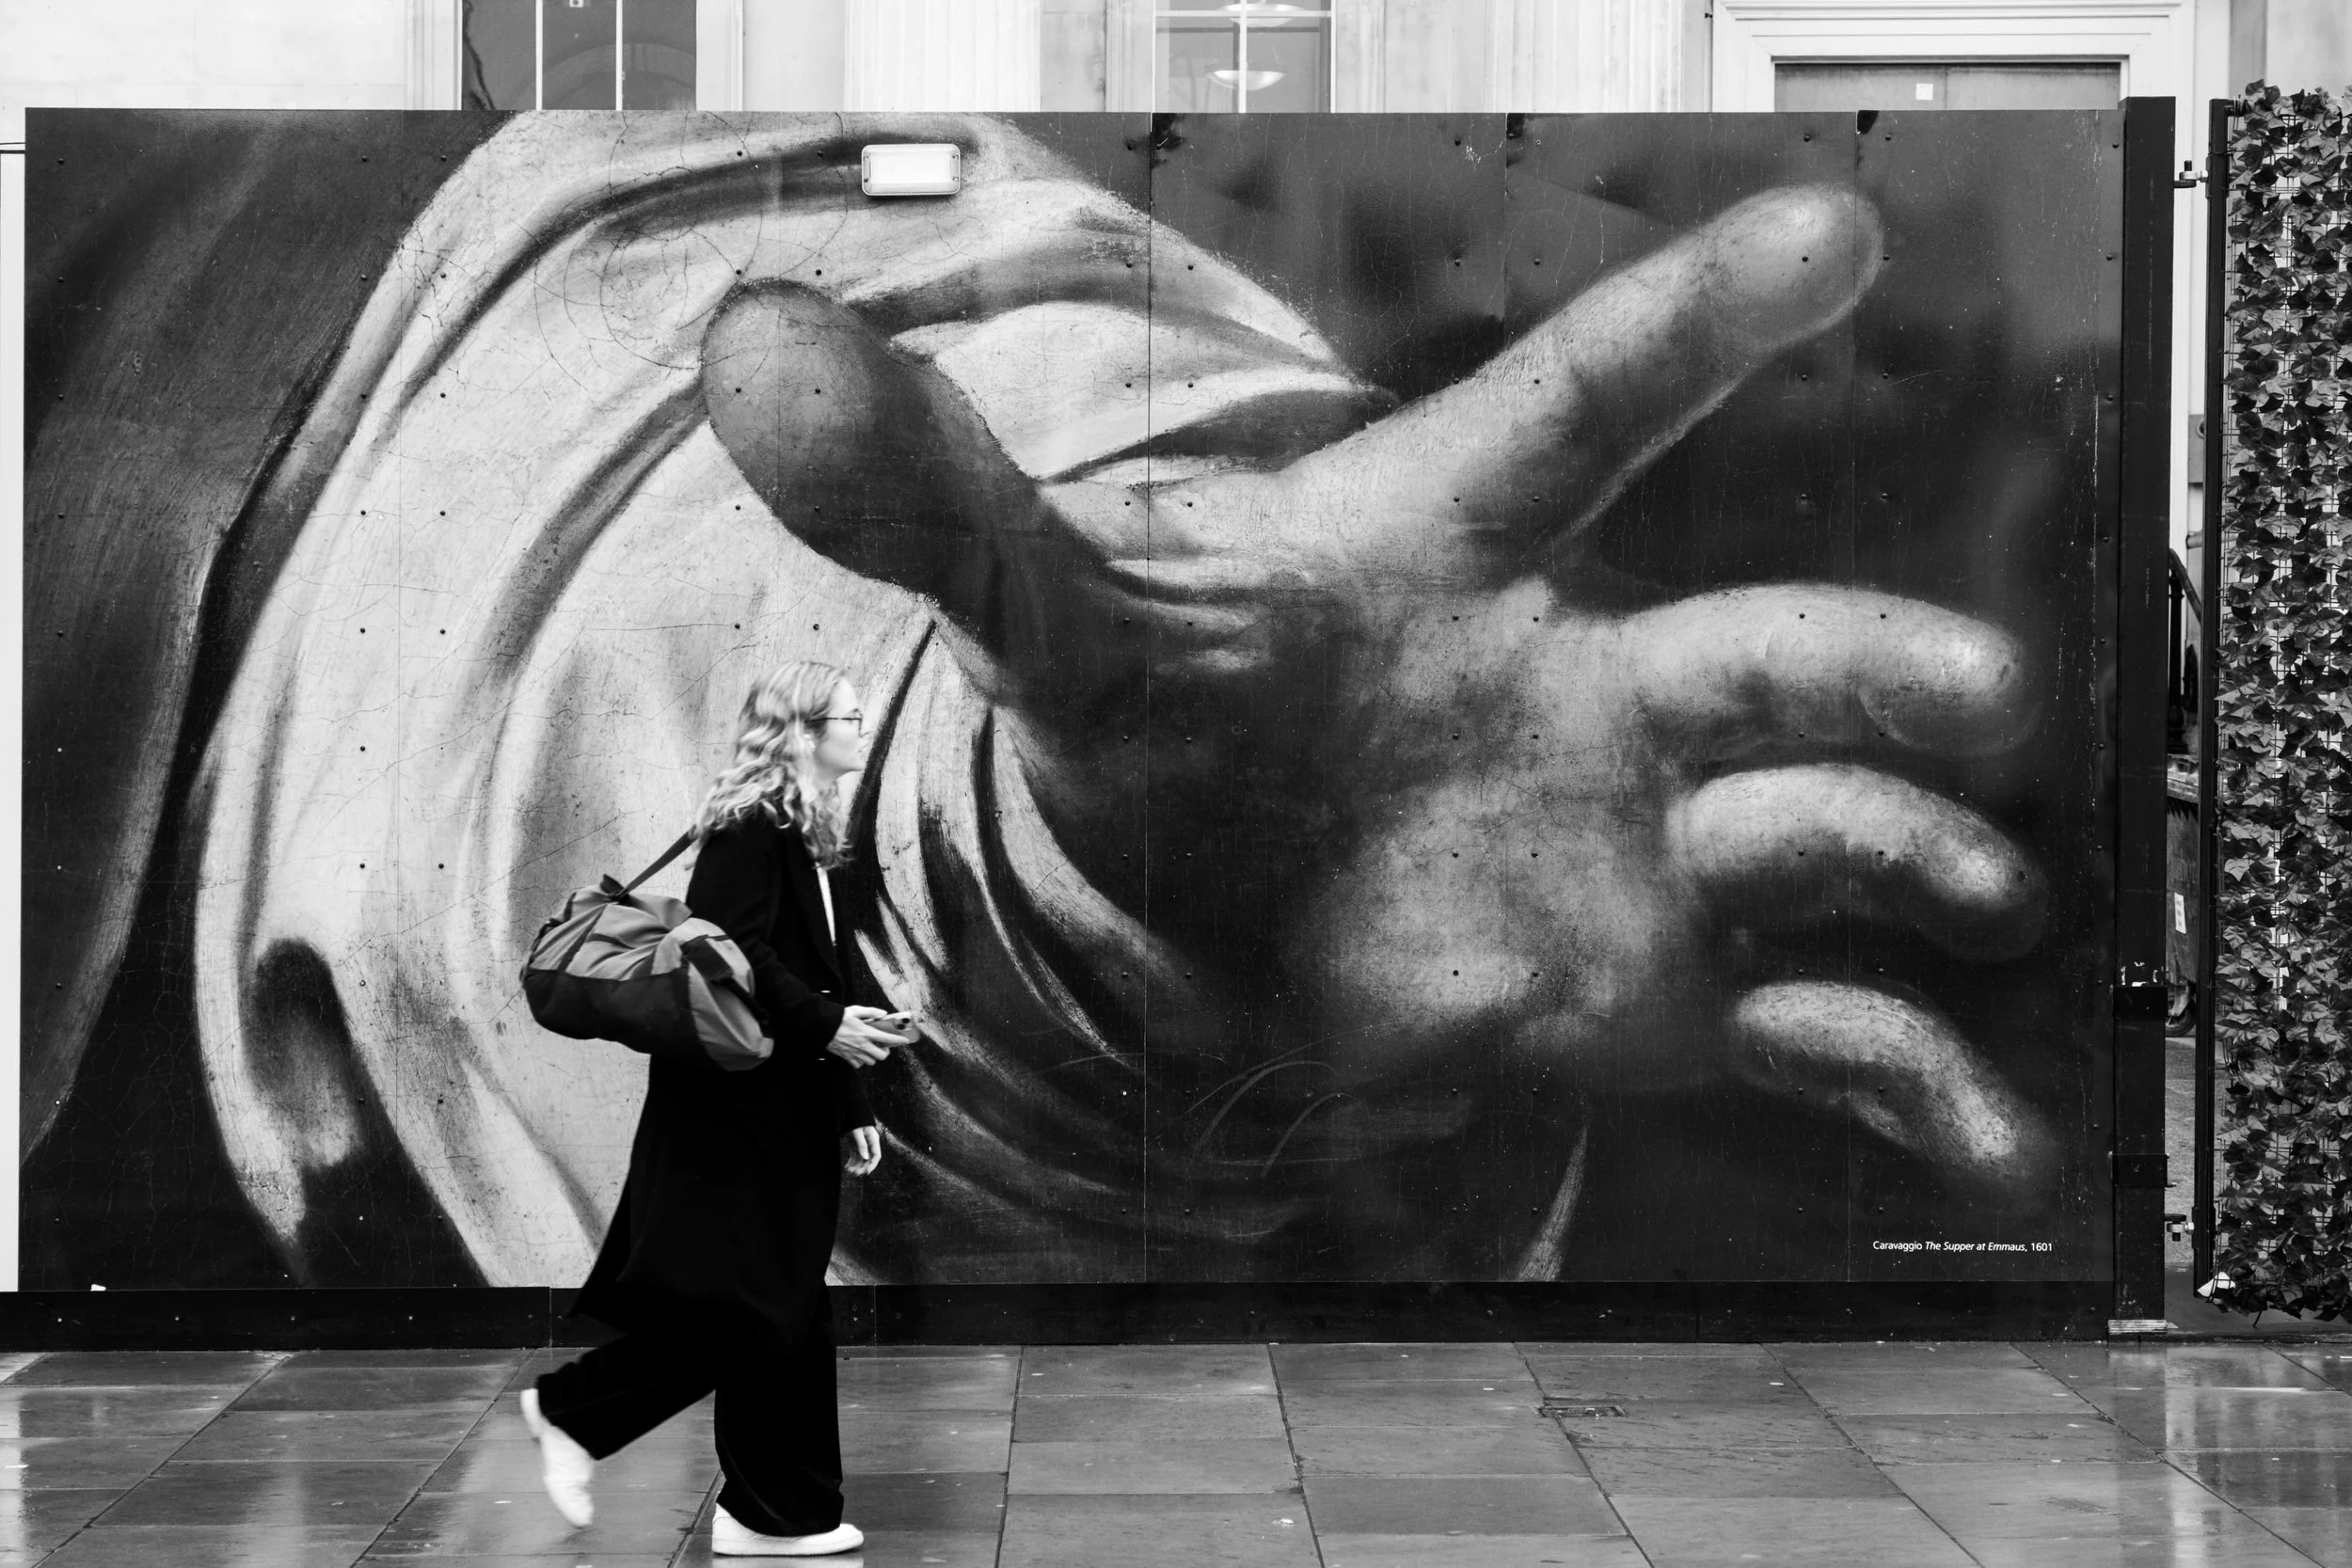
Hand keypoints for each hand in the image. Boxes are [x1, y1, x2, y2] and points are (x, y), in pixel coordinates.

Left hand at [707, 185, 2052, 1213]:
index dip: (1695, 324)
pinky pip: (1810, 1018)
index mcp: (1451, 545)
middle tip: (1975, 695)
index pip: (1577, 411)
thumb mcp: (1045, 606)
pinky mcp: (1646, 978)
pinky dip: (1903, 1064)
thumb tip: (750, 344)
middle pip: (1758, 651)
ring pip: (1813, 822)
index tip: (1836, 236)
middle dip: (1874, 668)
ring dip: (1906, 846)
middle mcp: (1580, 672)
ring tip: (1977, 880)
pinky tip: (1974, 1120)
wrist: (1193, 890)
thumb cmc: (1158, 715)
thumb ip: (922, 488)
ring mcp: (1633, 828)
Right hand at [826, 1006, 913, 1069]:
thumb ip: (871, 1012)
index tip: (905, 1040)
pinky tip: (860, 1053)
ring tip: (871, 1048)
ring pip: (871, 1061)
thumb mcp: (855, 1010)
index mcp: (866, 1032)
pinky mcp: (846, 1057)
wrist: (821, 1027)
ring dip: (873, 1056)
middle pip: (881, 1056)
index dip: (899, 1040)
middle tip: (883, 1045)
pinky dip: (861, 1061)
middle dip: (885, 1051)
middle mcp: (862, 1045)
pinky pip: (858, 1065)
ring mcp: (854, 1053)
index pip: (887, 1038)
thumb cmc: (838, 1018)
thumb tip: (883, 1014)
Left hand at [844, 1123, 882, 1175]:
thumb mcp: (857, 1132)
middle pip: (868, 1159)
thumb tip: (865, 1158)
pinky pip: (855, 1156)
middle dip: (862, 1167)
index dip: (872, 1165)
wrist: (848, 1111)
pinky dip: (851, 1162)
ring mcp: (862, 1144)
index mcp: (873, 1139)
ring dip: (856, 1166)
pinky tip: (847, 1167)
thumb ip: (861, 1144)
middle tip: (854, 1174)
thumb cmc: (854, 1119)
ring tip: (849, 1171)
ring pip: (861, 1159)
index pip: (876, 1155)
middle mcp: (869, 1143)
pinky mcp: (855, 1145)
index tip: (866, 1172)